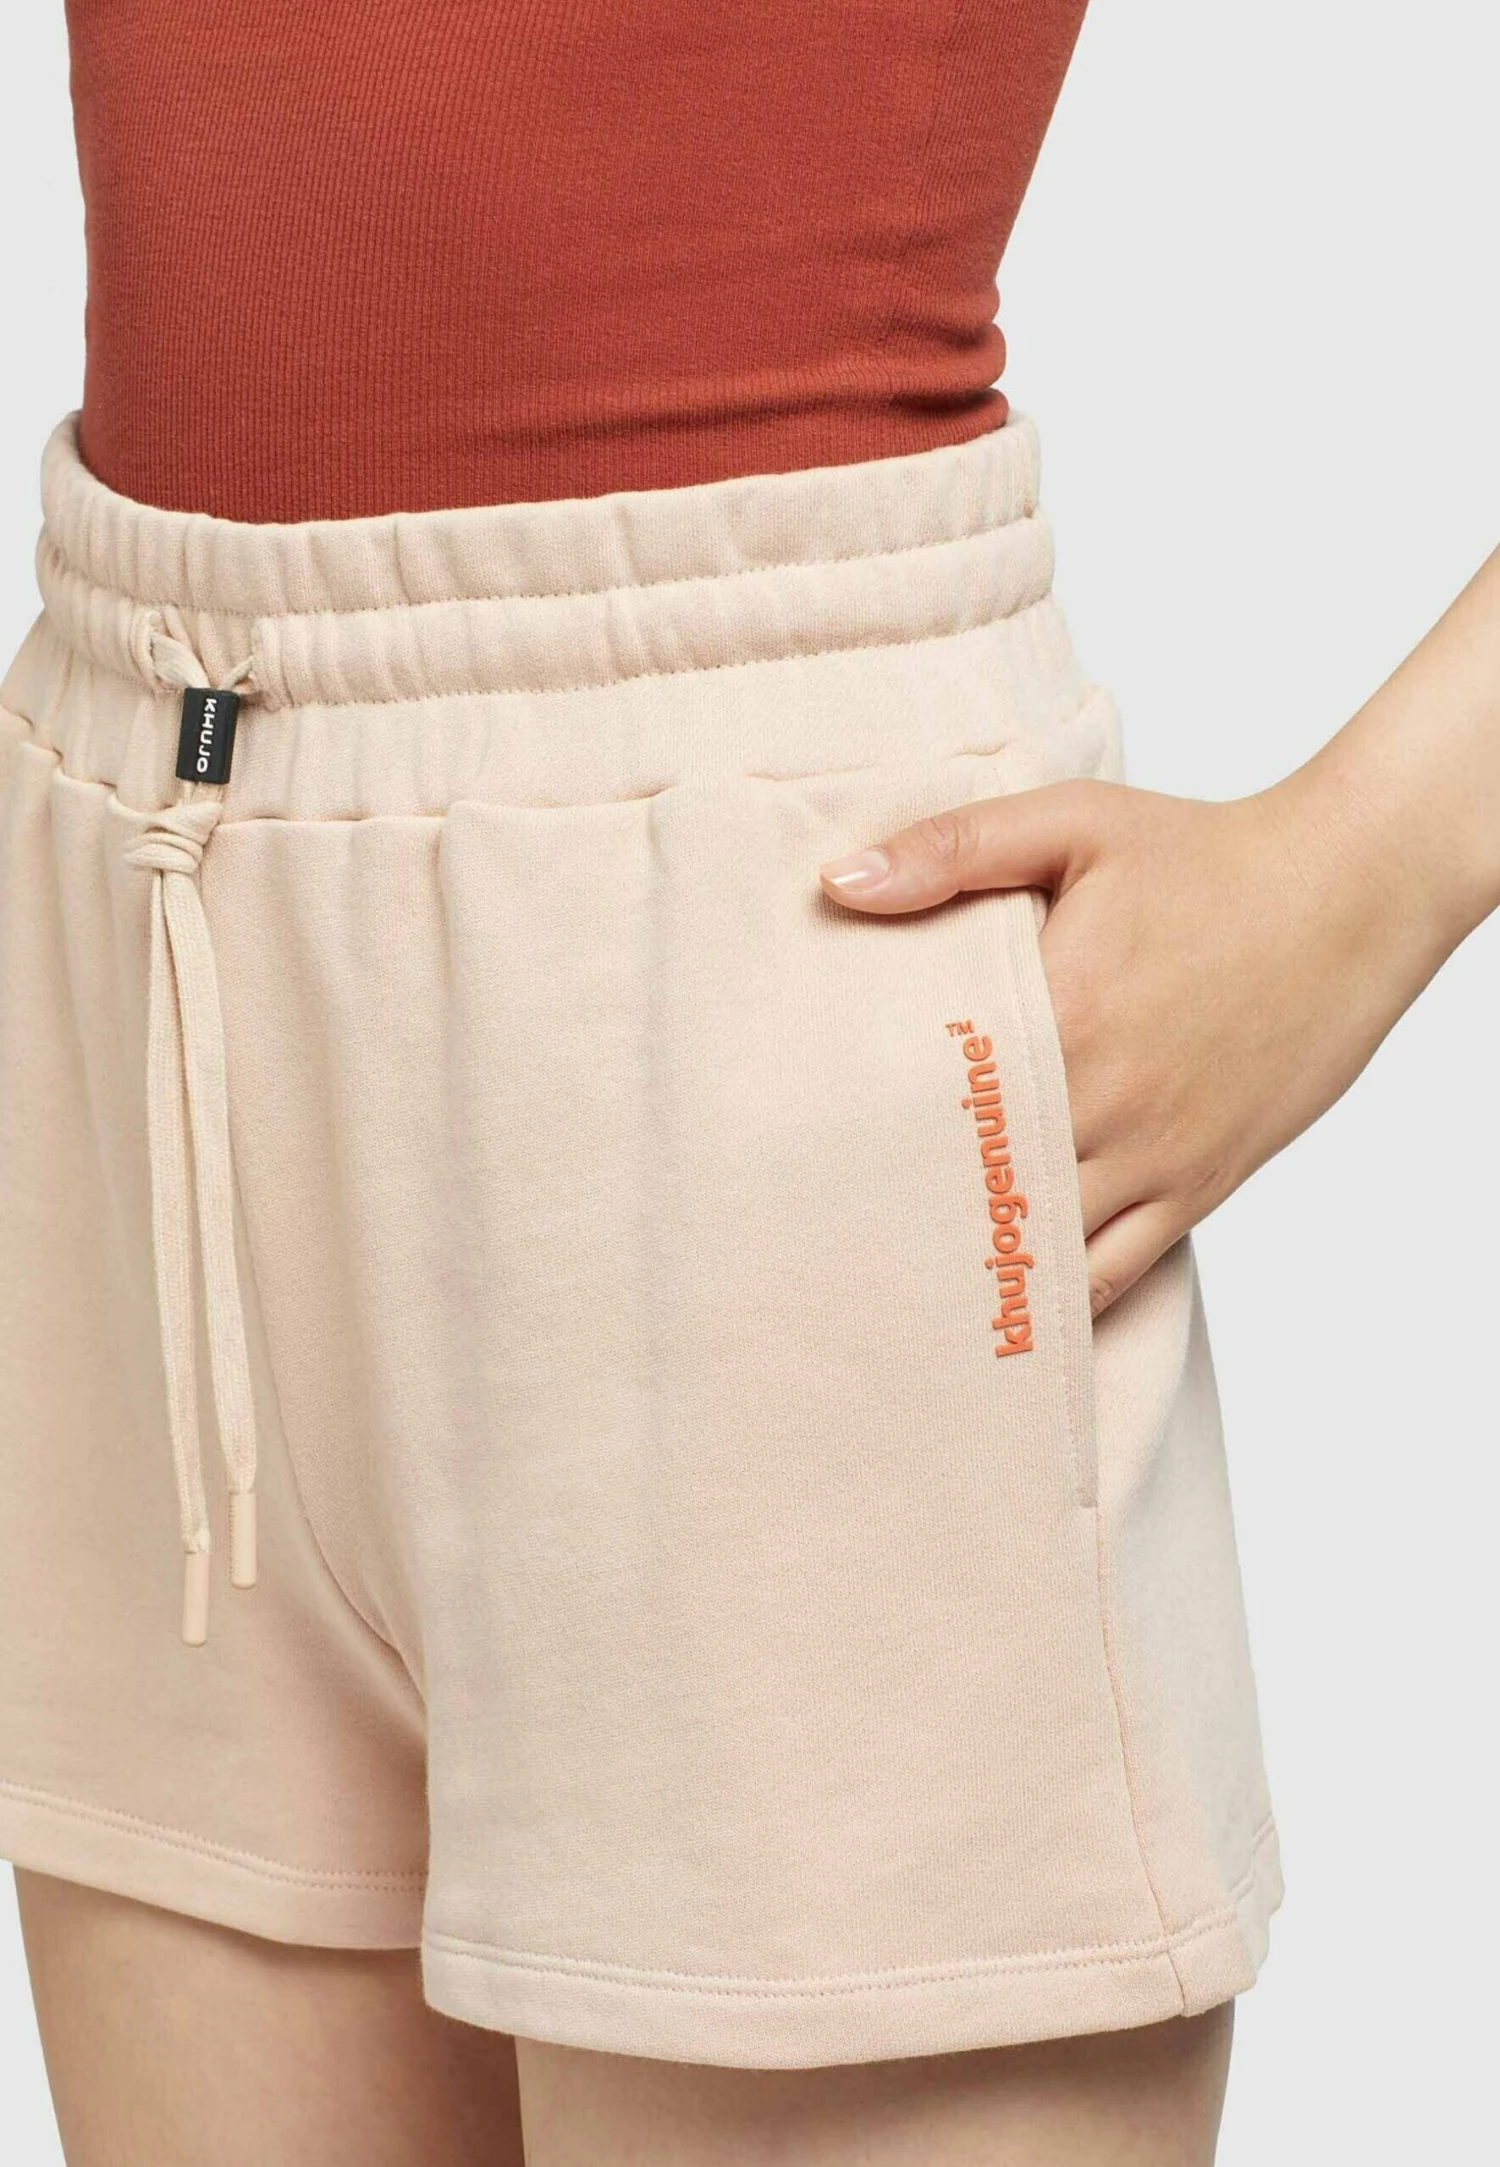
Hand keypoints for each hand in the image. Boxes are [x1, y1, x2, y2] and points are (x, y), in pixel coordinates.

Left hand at [819, 771, 1447, 1314]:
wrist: (1349, 892)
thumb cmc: (1206, 855)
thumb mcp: (1074, 822)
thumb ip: (951, 849)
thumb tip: (840, 883)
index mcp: (1060, 1012)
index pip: (931, 1100)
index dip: (862, 1139)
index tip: (802, 1160)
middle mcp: (1104, 1101)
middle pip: (975, 1192)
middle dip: (902, 1221)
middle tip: (823, 1246)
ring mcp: (1155, 1156)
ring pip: (1040, 1253)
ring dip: (972, 1274)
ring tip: (895, 1293)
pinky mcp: (1198, 1185)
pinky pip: (1116, 1274)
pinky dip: (1056, 1303)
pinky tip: (1003, 1320)